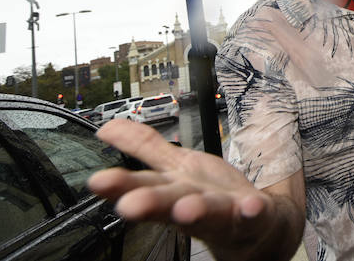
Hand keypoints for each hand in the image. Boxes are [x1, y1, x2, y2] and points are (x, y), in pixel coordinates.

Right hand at [88, 120, 287, 260]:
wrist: (256, 225)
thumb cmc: (210, 195)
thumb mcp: (175, 167)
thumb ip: (145, 148)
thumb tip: (108, 127)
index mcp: (173, 187)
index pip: (142, 184)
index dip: (120, 183)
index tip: (97, 181)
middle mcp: (194, 201)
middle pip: (170, 200)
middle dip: (150, 202)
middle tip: (130, 205)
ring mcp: (225, 210)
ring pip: (208, 211)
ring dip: (196, 210)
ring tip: (187, 209)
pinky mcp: (255, 214)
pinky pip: (253, 213)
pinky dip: (251, 210)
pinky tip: (250, 206)